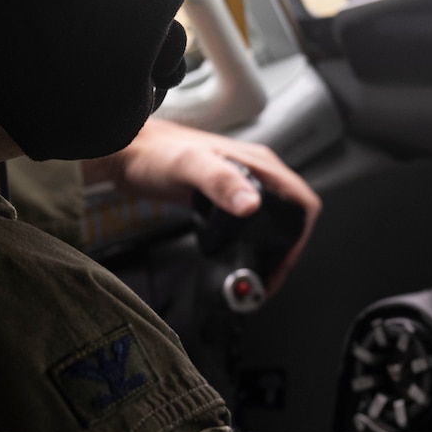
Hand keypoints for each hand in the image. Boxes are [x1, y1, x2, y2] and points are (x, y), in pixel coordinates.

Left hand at [80, 118, 322, 291]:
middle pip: (292, 216)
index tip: (284, 260)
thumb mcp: (191, 165)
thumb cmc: (156, 152)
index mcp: (259, 164)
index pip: (302, 201)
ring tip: (258, 276)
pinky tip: (239, 257)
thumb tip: (251, 205)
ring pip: (273, 222)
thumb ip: (221, 182)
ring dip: (272, 250)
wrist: (129, 152)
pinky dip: (253, 244)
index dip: (301, 235)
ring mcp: (241, 186)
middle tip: (268, 279)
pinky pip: (251, 224)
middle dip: (288, 250)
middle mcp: (256, 174)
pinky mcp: (224, 198)